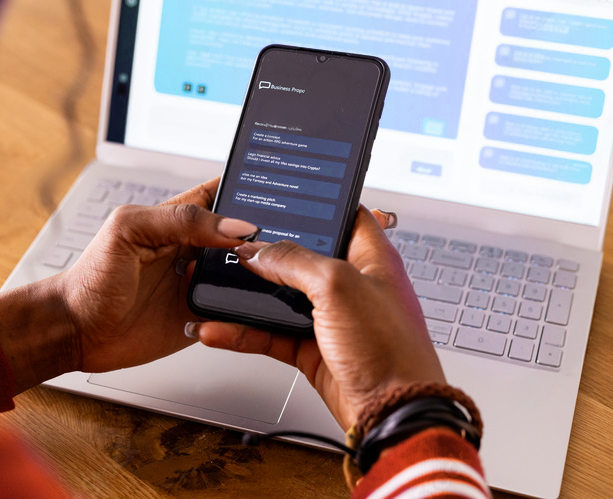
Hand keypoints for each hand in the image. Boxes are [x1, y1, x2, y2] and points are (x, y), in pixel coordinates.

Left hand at [0, 178, 259, 391]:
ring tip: (267, 273)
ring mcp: (199, 283)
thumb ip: (180, 220)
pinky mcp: (203, 317)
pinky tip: (246, 306)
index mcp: (177, 218)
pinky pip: (236, 312)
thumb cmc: (91, 276)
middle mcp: (193, 250)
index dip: (246, 187)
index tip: (272, 189)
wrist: (75, 330)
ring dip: (260, 274)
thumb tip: (232, 226)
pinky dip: (247, 309)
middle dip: (263, 235)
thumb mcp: (129, 230)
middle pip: (242, 235)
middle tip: (276, 240)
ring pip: (246, 273)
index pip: (221, 193)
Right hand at [190, 206, 444, 429]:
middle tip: (237, 243)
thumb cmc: (392, 351)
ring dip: (249, 294)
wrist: (393, 414)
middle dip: (268, 251)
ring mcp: (332, 318)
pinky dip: (246, 331)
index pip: (344, 216)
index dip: (315, 206)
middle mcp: (351, 285)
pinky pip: (272, 333)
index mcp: (371, 258)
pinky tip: (222, 328)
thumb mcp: (339, 287)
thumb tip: (259, 251)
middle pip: (303, 257)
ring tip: (218, 285)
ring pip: (282, 297)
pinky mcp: (314, 349)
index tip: (282, 199)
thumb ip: (294, 261)